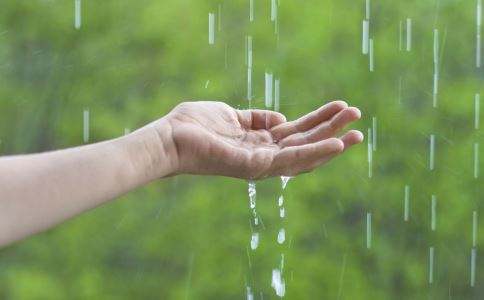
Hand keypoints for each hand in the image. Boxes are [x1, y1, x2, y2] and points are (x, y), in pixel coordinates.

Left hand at [157, 101, 362, 178]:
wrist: (168, 138)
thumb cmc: (194, 126)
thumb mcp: (232, 115)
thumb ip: (257, 118)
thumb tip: (281, 119)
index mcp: (258, 144)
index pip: (296, 134)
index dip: (318, 123)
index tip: (340, 109)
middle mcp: (263, 156)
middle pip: (304, 144)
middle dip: (331, 131)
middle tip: (358, 118)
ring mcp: (260, 164)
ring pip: (304, 154)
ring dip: (331, 142)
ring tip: (356, 131)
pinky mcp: (255, 166)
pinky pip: (290, 160)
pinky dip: (315, 152)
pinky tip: (335, 144)